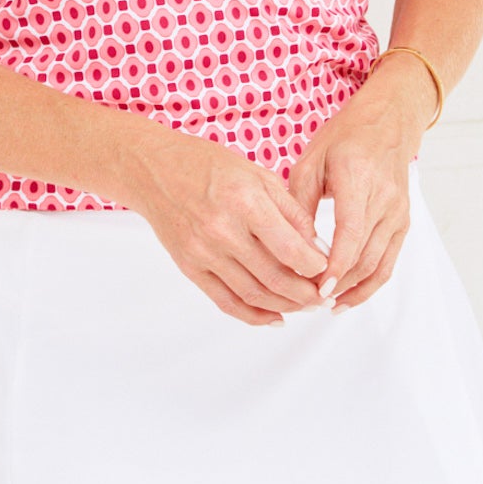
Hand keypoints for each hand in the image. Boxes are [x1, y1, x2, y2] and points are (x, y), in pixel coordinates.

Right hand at [130, 131, 334, 325]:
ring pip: (254, 295)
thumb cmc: (208, 165)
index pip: (291, 249)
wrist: (153, 170)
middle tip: (324, 296)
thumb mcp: (257, 174)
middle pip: (275, 278)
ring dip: (285, 307)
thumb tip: (316, 248)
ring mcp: (203, 252)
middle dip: (307, 294)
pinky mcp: (189, 267)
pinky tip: (275, 318)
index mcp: (244, 201)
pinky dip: (254, 317)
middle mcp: (223, 230)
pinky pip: (226, 302)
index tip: (329, 268)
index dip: (316, 266)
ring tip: (305, 306)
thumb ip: (289, 211)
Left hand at [285, 56, 433, 311]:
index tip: (317, 289)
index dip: (335, 266)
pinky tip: (348, 297)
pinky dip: (370, 284)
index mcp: (357, 177)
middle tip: (310, 303)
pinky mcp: (403, 222)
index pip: (350, 233)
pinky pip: (389, 261)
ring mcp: (398, 212)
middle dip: (339, 285)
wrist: (389, 122)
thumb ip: (299, 203)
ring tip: (326, 306)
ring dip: (354, 290)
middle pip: (365, 255)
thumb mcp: (311, 160)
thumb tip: (289, 246)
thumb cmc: (344, 137)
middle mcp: (383, 197)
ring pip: (378, 264)